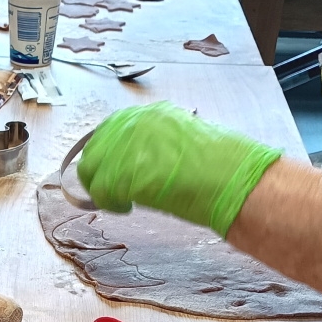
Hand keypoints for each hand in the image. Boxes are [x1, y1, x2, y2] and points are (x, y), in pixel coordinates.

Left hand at [76, 102, 282, 234]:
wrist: (229, 176)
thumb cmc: (219, 164)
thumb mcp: (183, 140)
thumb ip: (156, 145)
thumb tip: (137, 162)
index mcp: (150, 114)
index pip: (112, 130)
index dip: (110, 154)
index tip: (116, 170)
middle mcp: (133, 123)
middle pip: (96, 147)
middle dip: (100, 171)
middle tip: (114, 191)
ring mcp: (125, 145)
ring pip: (92, 169)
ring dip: (103, 188)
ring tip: (122, 201)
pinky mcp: (121, 171)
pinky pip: (100, 191)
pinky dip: (110, 203)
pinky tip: (127, 207)